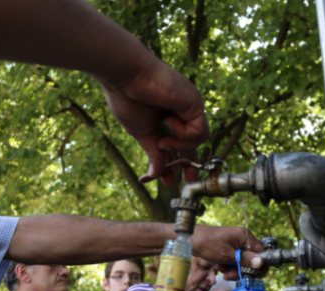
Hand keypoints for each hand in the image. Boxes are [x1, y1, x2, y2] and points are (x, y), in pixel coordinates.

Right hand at [100, 60, 208, 186]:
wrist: (125, 75)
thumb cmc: (127, 97)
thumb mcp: (141, 132)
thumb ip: (153, 152)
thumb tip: (156, 173)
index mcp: (167, 115)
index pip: (176, 144)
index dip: (174, 162)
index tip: (168, 180)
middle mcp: (181, 110)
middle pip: (193, 142)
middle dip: (190, 162)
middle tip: (188, 178)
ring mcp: (190, 105)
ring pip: (198, 139)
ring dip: (180, 145)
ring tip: (162, 139)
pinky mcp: (195, 102)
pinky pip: (199, 132)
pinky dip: (184, 134)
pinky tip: (169, 124)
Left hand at [191, 225, 263, 279]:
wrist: (191, 240)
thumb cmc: (208, 244)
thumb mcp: (227, 255)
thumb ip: (245, 260)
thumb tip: (261, 263)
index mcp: (245, 236)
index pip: (262, 252)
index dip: (258, 265)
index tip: (250, 274)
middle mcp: (243, 238)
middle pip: (252, 259)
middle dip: (242, 270)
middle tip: (230, 275)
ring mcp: (236, 243)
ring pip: (243, 261)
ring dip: (233, 269)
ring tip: (222, 270)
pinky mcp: (230, 247)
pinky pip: (235, 260)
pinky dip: (229, 265)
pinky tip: (220, 267)